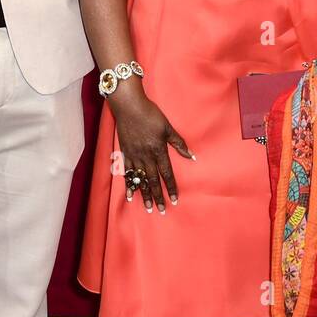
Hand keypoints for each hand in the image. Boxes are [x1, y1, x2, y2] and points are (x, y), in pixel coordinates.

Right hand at [112, 92, 193, 213]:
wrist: (129, 106)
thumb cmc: (150, 114)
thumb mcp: (167, 127)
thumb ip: (178, 143)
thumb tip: (192, 156)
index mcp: (159, 150)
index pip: (167, 173)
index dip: (171, 187)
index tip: (175, 199)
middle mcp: (146, 156)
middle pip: (153, 180)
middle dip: (158, 196)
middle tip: (162, 210)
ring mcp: (134, 156)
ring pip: (141, 179)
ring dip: (145, 194)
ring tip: (148, 208)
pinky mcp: (125, 153)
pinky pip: (127, 173)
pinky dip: (129, 185)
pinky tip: (131, 195)